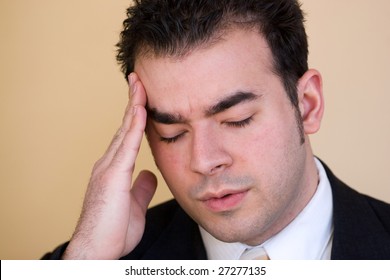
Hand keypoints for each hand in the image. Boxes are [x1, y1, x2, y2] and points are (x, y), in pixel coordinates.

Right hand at [63, 73, 156, 258]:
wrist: (95, 250)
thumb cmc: (112, 231)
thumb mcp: (134, 205)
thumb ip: (141, 188)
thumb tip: (149, 174)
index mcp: (115, 169)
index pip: (128, 136)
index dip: (136, 116)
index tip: (143, 98)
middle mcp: (109, 163)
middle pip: (124, 127)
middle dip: (133, 101)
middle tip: (139, 79)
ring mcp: (108, 168)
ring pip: (124, 130)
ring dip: (133, 105)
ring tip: (139, 83)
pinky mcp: (112, 176)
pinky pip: (126, 146)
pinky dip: (133, 126)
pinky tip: (140, 109)